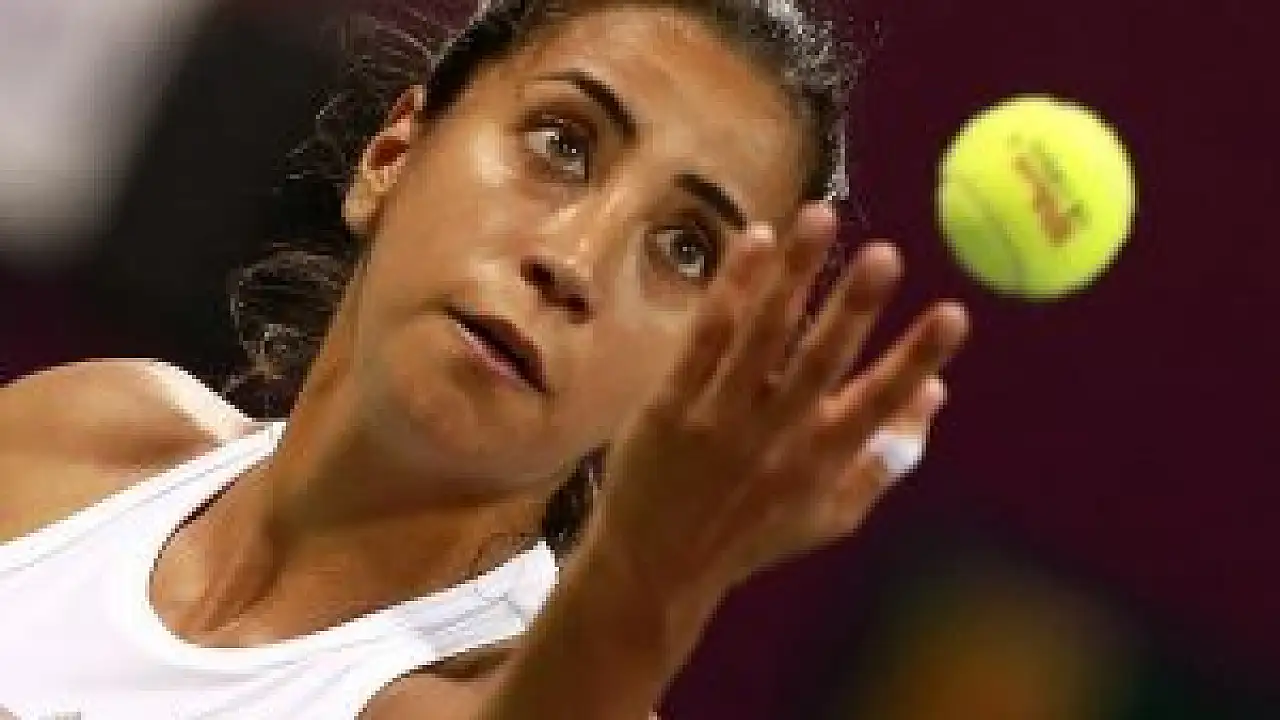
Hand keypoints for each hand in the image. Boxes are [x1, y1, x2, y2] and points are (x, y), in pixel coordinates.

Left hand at [596, 203, 968, 595]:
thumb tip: (936, 395)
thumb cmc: (754, 534)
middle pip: (820, 363)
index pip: (879, 404)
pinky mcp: (669, 405)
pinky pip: (704, 338)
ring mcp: (718, 419)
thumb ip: (886, 459)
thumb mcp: (832, 515)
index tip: (954, 313)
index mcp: (821, 463)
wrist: (656, 565)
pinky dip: (730, 289)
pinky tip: (753, 241)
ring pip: (761, 337)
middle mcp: (775, 437)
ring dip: (792, 275)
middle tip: (885, 254)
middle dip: (855, 308)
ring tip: (817, 217)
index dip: (916, 359)